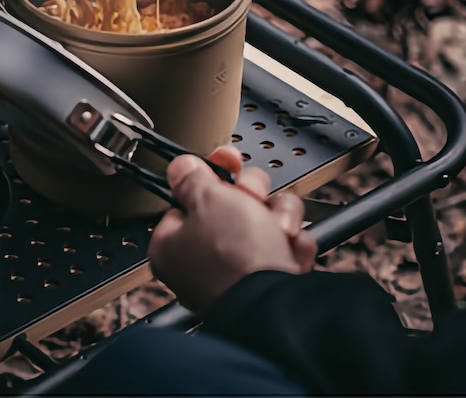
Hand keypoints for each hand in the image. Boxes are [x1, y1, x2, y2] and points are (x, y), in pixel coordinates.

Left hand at [148, 149, 316, 314]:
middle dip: (252, 194)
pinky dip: (292, 246)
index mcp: (173, 244)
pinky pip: (284, 247)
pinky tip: (290, 252)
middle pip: (231, 205)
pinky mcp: (270, 284)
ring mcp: (238, 274)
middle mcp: (202, 262)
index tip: (228, 160)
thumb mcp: (208, 199)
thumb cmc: (234, 257)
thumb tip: (179, 166)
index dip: (212, 175)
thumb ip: (192, 178)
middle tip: (253, 198)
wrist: (277, 305)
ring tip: (280, 230)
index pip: (190, 197)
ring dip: (279, 216)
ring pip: (264, 220)